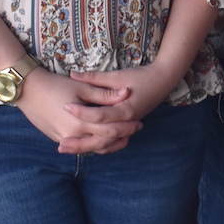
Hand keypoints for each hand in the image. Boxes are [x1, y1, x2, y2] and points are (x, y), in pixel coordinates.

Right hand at [13, 69, 137, 154]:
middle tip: (135, 130)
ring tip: (124, 137)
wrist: (28, 90)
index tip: (139, 122)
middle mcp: (71, 136)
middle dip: (121, 137)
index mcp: (79, 124)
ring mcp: (63, 138)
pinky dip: (94, 143)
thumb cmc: (55, 85)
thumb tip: (126, 92)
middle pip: (102, 143)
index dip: (126, 127)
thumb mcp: (82, 88)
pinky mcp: (58, 137)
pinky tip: (103, 137)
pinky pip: (81, 146)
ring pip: (92, 148)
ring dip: (109, 144)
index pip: (110, 131)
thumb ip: (105, 95)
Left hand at [62, 63, 186, 153]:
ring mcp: (126, 127)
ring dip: (86, 147)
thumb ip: (95, 78)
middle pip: (100, 139)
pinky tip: (81, 144)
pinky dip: (96, 145)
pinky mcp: (125, 127)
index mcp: (125, 109)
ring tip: (67, 148)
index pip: (99, 115)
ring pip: (105, 144)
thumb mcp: (118, 76)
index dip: (81, 112)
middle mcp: (126, 122)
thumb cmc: (141, 77)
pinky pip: (110, 142)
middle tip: (60, 145)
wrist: (163, 82)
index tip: (65, 108)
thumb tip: (73, 75)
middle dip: (80, 143)